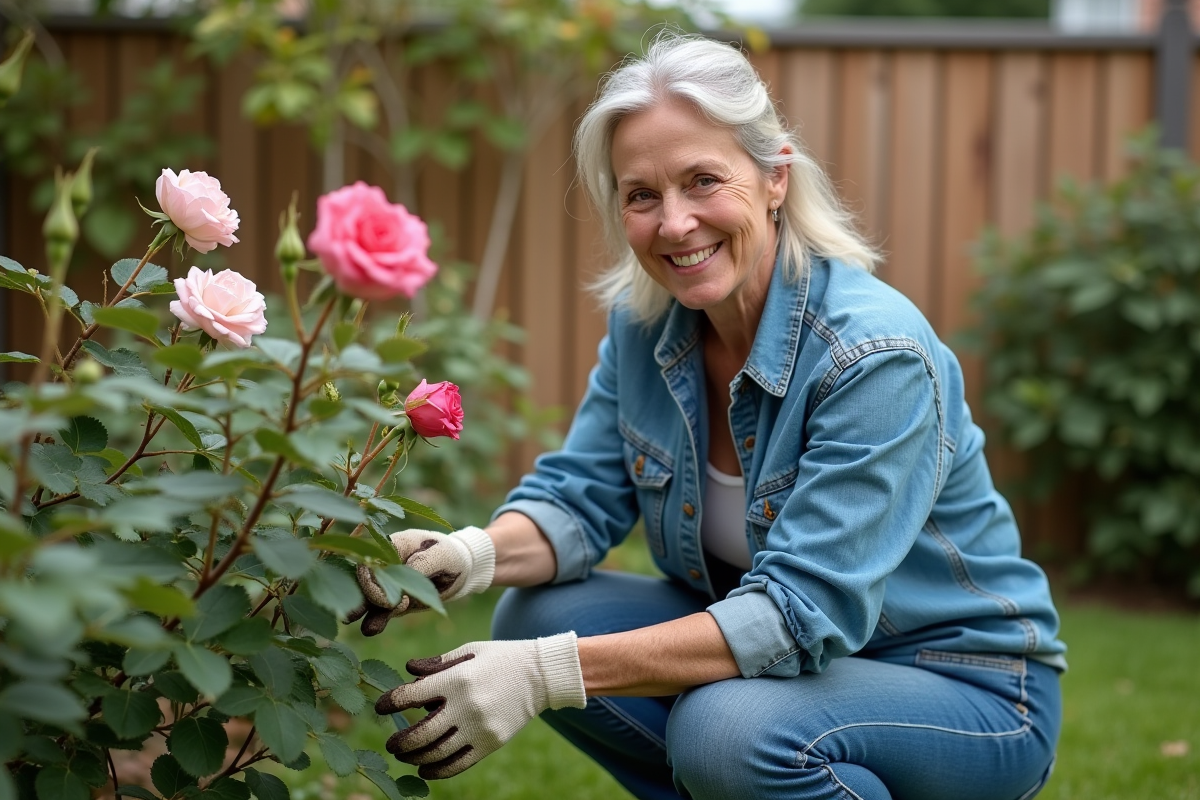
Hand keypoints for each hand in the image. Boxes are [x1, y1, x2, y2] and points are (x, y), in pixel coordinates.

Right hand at [347, 526, 494, 635]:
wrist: (462, 569)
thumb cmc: (451, 556)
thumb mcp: (441, 555)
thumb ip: (420, 565)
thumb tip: (401, 581)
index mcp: (393, 545)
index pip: (371, 561)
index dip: (372, 582)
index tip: (391, 602)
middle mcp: (385, 563)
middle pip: (363, 579)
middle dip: (356, 596)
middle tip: (349, 614)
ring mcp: (387, 582)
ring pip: (368, 596)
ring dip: (360, 609)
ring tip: (349, 620)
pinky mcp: (394, 600)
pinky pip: (381, 610)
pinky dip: (376, 619)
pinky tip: (370, 629)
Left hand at [375, 633, 586, 778]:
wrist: (541, 675)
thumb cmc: (501, 658)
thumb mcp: (470, 651)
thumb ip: (437, 664)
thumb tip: (407, 671)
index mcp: (457, 679)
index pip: (411, 696)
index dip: (390, 702)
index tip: (379, 706)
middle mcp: (466, 706)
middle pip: (419, 734)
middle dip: (398, 741)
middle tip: (390, 742)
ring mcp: (479, 728)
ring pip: (436, 753)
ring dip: (413, 757)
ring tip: (404, 755)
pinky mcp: (491, 743)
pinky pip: (458, 764)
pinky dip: (437, 771)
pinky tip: (424, 769)